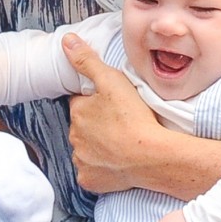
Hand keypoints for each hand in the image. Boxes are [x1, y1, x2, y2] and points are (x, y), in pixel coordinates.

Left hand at [64, 34, 157, 193]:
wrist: (154, 156)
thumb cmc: (135, 117)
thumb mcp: (111, 80)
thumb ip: (87, 60)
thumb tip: (66, 41)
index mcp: (77, 112)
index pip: (81, 104)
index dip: (96, 104)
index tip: (112, 107)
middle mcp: (74, 137)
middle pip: (83, 127)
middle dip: (96, 125)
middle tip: (120, 125)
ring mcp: (81, 160)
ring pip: (87, 150)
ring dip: (99, 147)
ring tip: (121, 144)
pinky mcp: (90, 180)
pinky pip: (91, 173)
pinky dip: (101, 169)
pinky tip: (117, 163)